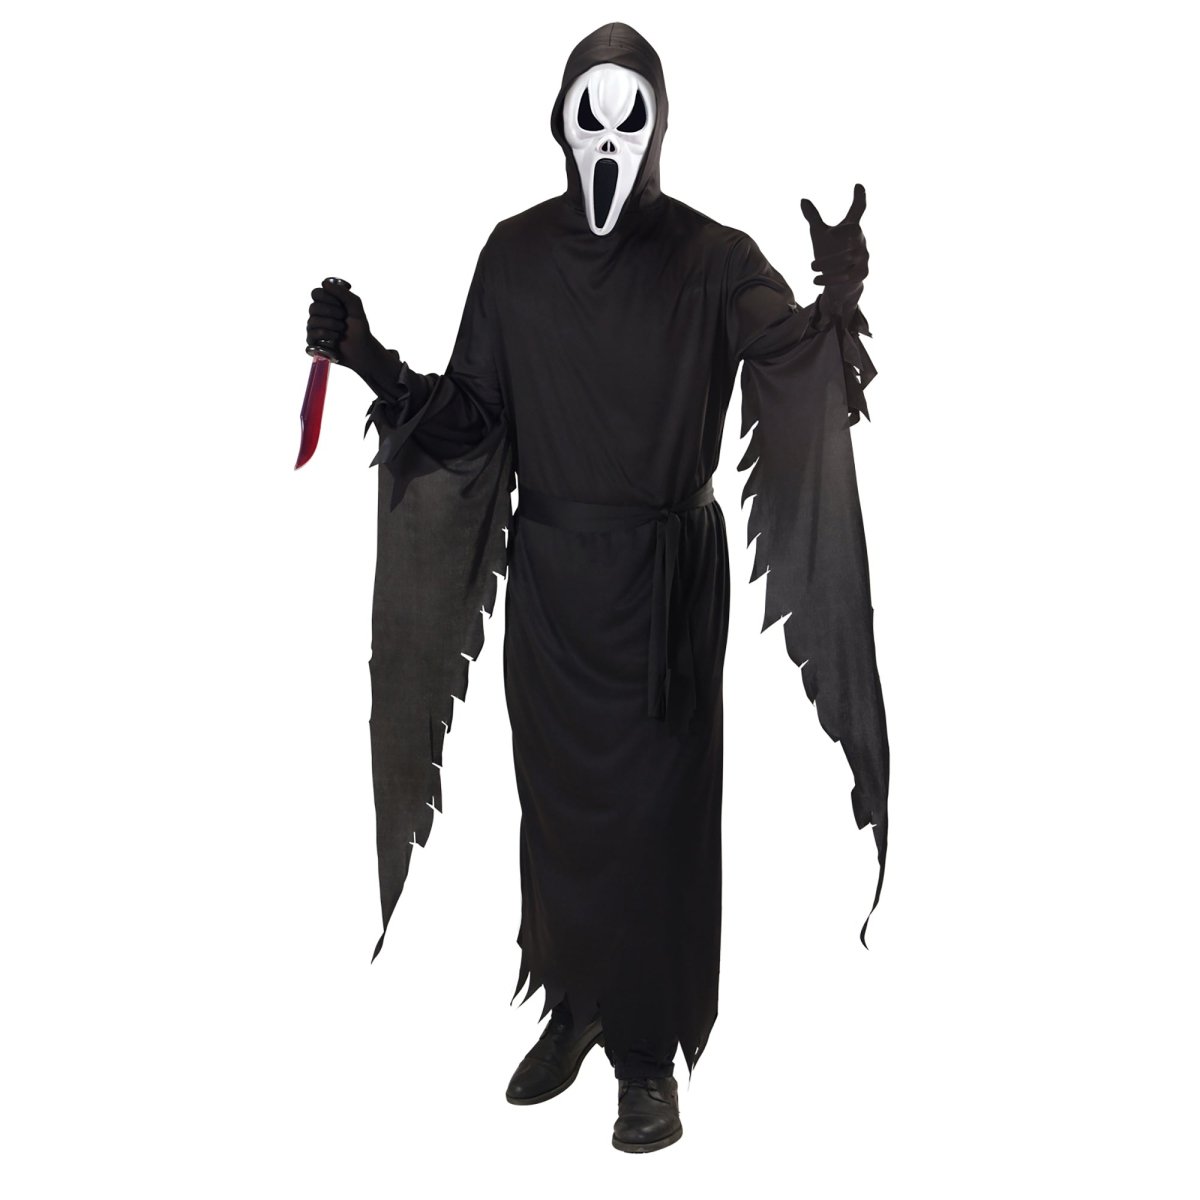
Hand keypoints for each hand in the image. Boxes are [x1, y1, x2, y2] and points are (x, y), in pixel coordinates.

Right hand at [306, 278, 396, 392]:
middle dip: (333, 313)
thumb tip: (324, 283)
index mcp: (325, 303)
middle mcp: (317, 314)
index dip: (329, 298)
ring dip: (332, 325)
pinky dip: (327, 335)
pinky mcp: (312, 342)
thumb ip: (343, 293)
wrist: (363, 349)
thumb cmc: (359, 328)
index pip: (316, 293)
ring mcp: (313, 328)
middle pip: (313, 307)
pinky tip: (336, 339)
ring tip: (342, 331)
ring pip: (313, 321)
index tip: (342, 305)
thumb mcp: (355, 306)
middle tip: (344, 319)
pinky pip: (313, 334)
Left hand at [800, 183, 868, 315]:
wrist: (840, 282)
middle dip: (840, 236)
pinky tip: (816, 281)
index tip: (858, 186)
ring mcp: (864, 257)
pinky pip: (849, 275)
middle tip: (824, 239)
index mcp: (851, 228)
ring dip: (829, 262)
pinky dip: (831, 278)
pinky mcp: (862, 273)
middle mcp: (860, 240)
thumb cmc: (830, 253)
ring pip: (850, 256)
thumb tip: (802, 199)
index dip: (859, 198)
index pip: (858, 210)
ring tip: (812, 266)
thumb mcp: (819, 235)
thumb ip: (813, 218)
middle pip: (854, 234)